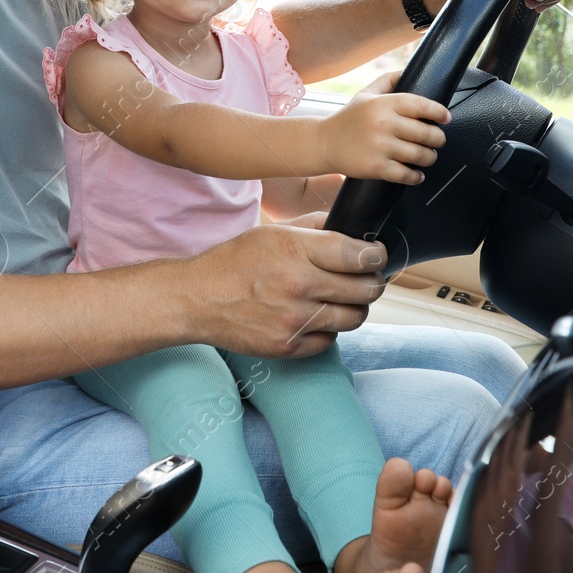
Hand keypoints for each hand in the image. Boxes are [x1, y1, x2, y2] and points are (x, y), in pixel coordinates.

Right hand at [184, 224, 386, 357]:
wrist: (196, 299)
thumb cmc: (234, 262)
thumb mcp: (272, 232)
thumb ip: (314, 227)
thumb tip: (352, 228)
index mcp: (296, 249)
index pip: (360, 256)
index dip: (376, 256)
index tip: (376, 256)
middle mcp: (298, 284)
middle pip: (365, 290)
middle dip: (372, 283)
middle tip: (367, 279)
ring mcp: (294, 319)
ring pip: (354, 318)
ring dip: (354, 308)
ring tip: (343, 300)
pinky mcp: (288, 346)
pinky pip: (330, 340)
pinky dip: (328, 330)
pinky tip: (315, 317)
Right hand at [317, 71, 449, 183]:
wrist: (323, 143)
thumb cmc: (348, 118)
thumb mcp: (365, 93)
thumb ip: (388, 81)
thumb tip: (409, 71)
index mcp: (383, 104)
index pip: (421, 105)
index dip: (439, 112)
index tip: (446, 117)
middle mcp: (383, 124)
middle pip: (426, 133)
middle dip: (438, 138)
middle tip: (438, 140)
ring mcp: (380, 147)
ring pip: (420, 155)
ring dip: (430, 157)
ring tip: (428, 156)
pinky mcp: (376, 167)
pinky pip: (406, 174)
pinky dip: (416, 176)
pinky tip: (417, 174)